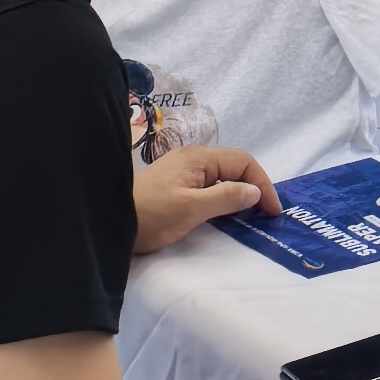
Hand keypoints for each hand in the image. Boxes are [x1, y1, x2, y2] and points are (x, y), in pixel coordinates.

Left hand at [132, 142, 278, 251]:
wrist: (107, 221)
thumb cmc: (151, 215)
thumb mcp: (191, 209)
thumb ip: (226, 198)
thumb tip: (254, 191)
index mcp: (199, 158)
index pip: (243, 162)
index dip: (263, 184)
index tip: (272, 211)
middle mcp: (192, 157)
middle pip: (234, 166)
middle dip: (253, 187)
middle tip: (265, 214)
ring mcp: (181, 170)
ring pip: (221, 176)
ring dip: (238, 193)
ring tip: (249, 216)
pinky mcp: (173, 184)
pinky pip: (207, 185)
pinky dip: (222, 197)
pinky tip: (223, 213)